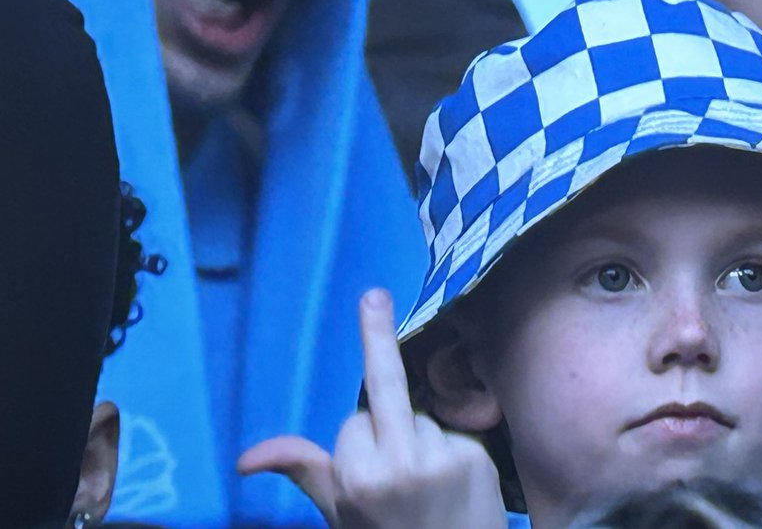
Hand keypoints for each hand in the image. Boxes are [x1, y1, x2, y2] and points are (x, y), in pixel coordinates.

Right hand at [238, 288, 507, 528]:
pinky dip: (449, 446)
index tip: (365, 474)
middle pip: (385, 388)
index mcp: (356, 480)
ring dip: (421, 437)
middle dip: (376, 337)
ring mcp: (441, 457)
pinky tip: (454, 482)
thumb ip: (304, 471)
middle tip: (372, 295)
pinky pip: (451, 428)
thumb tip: (245, 459)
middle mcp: (397, 465)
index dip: (358, 442)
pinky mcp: (475, 455)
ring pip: (420, 415)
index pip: (352, 422)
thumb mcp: (340, 513)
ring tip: (429, 486)